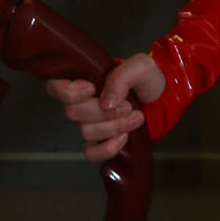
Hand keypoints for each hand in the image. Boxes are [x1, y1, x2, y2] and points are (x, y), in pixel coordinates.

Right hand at [45, 53, 165, 161]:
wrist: (164, 99)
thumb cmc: (148, 79)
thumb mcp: (141, 67)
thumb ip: (121, 77)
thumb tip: (105, 101)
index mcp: (84, 79)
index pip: (54, 86)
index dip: (67, 92)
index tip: (91, 89)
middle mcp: (82, 102)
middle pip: (72, 113)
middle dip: (103, 112)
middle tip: (128, 105)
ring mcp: (90, 123)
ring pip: (86, 132)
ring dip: (114, 126)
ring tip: (136, 116)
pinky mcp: (101, 141)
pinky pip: (92, 153)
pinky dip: (109, 147)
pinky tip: (125, 137)